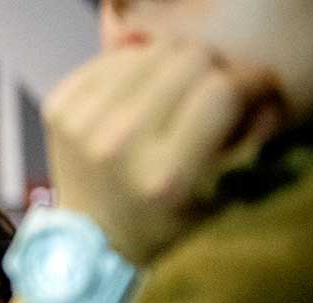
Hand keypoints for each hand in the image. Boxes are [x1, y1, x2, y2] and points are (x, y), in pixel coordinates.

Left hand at [43, 39, 284, 264]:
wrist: (86, 241)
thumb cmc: (160, 222)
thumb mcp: (217, 197)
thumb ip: (247, 139)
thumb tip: (254, 89)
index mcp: (165, 175)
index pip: (222, 92)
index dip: (250, 81)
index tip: (254, 88)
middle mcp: (120, 145)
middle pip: (188, 59)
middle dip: (212, 69)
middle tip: (210, 88)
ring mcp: (83, 124)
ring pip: (151, 51)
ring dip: (171, 66)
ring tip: (172, 92)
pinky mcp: (59, 109)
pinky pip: (112, 59)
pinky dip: (132, 69)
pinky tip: (135, 95)